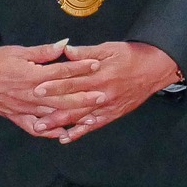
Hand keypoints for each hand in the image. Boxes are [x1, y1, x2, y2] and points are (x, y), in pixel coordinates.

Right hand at [0, 39, 98, 134]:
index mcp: (32, 75)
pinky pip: (36, 128)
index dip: (80, 67)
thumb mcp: (19, 51)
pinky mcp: (17, 117)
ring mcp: (24, 108)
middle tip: (102, 95)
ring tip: (91, 117)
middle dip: (84, 97)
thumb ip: (44, 51)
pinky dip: (50, 132)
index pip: (62, 71)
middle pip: (62, 97)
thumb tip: (65, 45)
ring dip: (73, 117)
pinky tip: (64, 134)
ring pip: (53, 115)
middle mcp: (31, 95)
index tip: (96, 64)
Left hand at [35, 41, 181, 143]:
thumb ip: (85, 52)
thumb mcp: (108, 49)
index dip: (54, 86)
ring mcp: (106, 106)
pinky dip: (79, 132)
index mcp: (99, 75)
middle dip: (51, 109)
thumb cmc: (129, 56)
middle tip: (32, 115)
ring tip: (41, 128)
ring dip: (60, 123)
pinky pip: (93, 125)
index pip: (72, 81)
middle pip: (72, 102)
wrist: (154, 69)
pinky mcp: (112, 114)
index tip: (36, 89)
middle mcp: (102, 93)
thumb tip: (66, 50)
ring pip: (80, 117)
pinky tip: (65, 137)